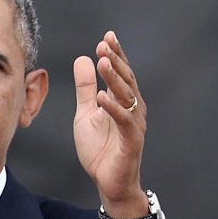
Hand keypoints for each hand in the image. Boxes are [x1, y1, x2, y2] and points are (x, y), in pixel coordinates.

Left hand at [73, 31, 148, 218]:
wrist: (107, 182)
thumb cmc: (100, 149)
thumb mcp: (85, 113)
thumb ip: (85, 88)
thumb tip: (83, 59)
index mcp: (122, 101)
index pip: (120, 73)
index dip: (115, 55)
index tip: (107, 37)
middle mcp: (132, 109)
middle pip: (125, 80)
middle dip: (115, 61)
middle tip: (104, 44)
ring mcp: (133, 124)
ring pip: (126, 96)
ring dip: (115, 78)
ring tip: (103, 61)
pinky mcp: (131, 141)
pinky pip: (124, 121)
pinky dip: (114, 108)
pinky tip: (102, 96)